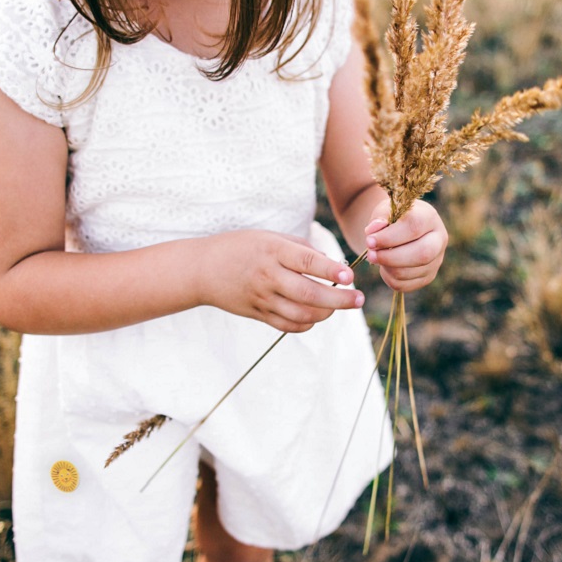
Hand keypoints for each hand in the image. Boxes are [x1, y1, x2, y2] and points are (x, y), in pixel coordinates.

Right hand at [200, 230, 364, 332]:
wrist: (202, 270)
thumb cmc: (241, 247)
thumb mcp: (269, 237)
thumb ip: (301, 249)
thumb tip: (333, 265)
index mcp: (272, 251)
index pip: (307, 261)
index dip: (331, 270)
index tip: (350, 276)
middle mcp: (267, 275)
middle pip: (309, 293)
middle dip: (339, 300)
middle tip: (359, 300)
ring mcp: (262, 298)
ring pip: (301, 313)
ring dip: (326, 313)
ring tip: (338, 306)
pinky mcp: (258, 314)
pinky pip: (288, 324)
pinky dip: (307, 323)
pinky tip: (315, 315)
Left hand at [364, 200, 447, 291]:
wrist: (402, 229)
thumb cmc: (394, 218)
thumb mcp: (385, 210)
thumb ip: (379, 217)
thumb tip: (373, 230)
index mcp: (429, 217)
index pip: (414, 226)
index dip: (389, 236)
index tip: (369, 241)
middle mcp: (439, 239)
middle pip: (422, 254)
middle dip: (391, 257)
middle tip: (370, 255)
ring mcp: (436, 260)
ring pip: (410, 272)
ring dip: (387, 268)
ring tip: (376, 257)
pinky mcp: (427, 277)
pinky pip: (404, 285)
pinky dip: (388, 278)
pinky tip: (384, 266)